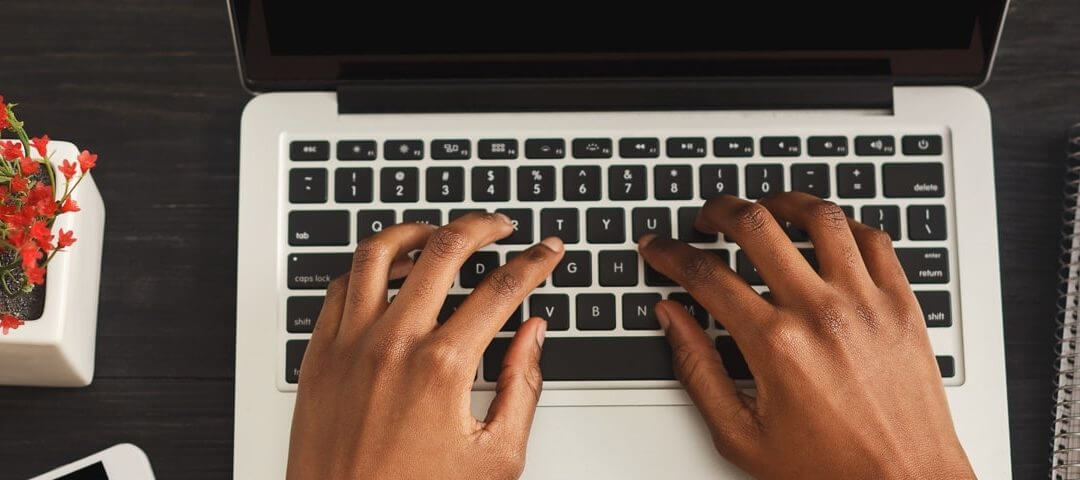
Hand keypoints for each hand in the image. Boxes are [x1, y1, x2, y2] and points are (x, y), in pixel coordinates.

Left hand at [286, 212, 563, 479]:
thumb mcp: (495, 457)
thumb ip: (522, 387)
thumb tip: (532, 336)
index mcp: (443, 367)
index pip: (502, 289)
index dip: (534, 261)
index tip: (548, 251)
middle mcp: (393, 344)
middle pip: (444, 249)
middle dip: (483, 226)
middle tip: (501, 226)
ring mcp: (350, 344)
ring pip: (380, 252)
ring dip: (418, 230)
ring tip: (441, 231)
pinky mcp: (319, 354)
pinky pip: (339, 285)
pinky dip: (367, 265)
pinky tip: (387, 269)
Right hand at [639, 192, 973, 478]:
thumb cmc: (830, 470)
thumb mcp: (742, 435)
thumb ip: (698, 369)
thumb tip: (672, 317)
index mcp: (775, 345)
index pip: (705, 274)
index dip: (669, 253)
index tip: (658, 247)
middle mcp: (820, 314)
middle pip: (755, 226)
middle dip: (717, 211)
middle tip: (705, 218)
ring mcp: (866, 303)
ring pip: (819, 217)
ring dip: (781, 202)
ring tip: (764, 208)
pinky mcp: (902, 305)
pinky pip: (873, 239)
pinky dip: (843, 225)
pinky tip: (825, 233)